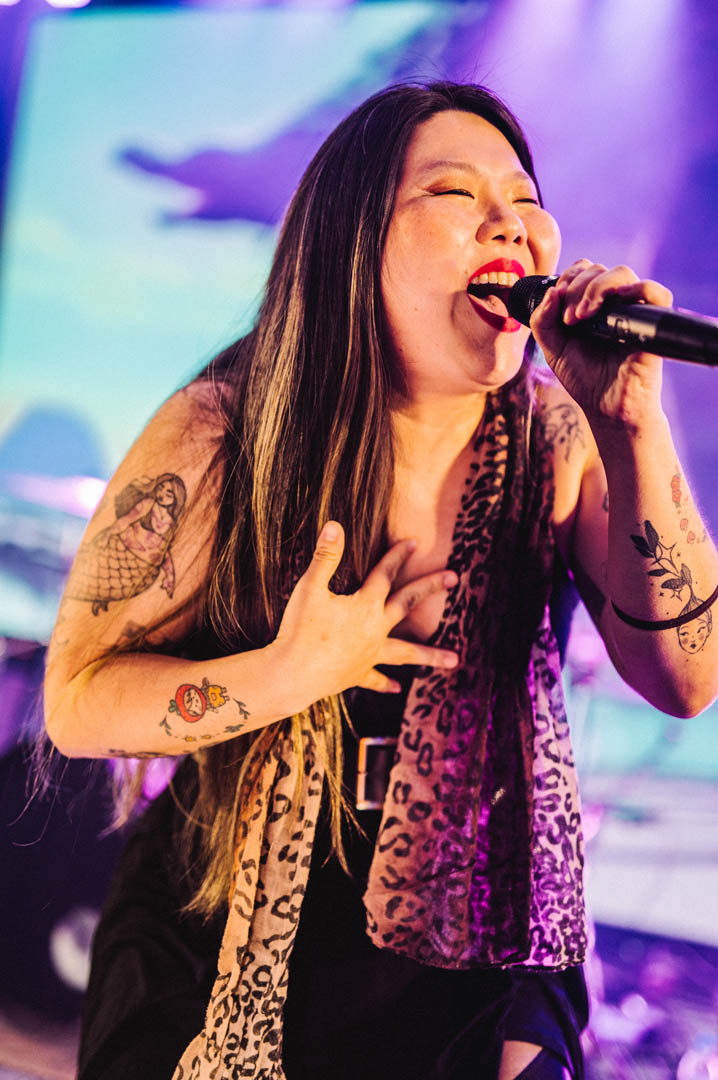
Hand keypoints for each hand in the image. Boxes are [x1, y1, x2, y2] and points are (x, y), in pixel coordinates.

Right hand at [272, 521, 458, 708]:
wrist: (292, 674)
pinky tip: (397, 688)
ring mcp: (369, 654)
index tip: (413, 542)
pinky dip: (386, 683)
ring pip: (406, 653)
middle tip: (454, 578)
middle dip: (430, 588)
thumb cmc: (300, 630)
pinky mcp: (356, 674)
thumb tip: (335, 526)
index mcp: (365, 606)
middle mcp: (374, 630)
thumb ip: (325, 557)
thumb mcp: (310, 588)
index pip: (385, 574)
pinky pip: (376, 678)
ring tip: (454, 660)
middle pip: (407, 604)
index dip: (397, 556)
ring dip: (430, 656)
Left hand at [530, 259, 671, 428]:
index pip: (584, 268)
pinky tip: (614, 302)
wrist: (606, 408)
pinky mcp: (652, 325)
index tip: (557, 306)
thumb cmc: (584, 378)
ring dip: (595, 288)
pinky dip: (637, 288)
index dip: (567, 278)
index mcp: (593, 303)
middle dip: (576, 288)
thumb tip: (552, 291)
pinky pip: (656, 293)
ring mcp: (634, 311)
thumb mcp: (553, 349)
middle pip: (599, 269)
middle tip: (569, 319)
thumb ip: (542, 321)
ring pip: (622, 273)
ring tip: (581, 317)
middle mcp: (615, 302)